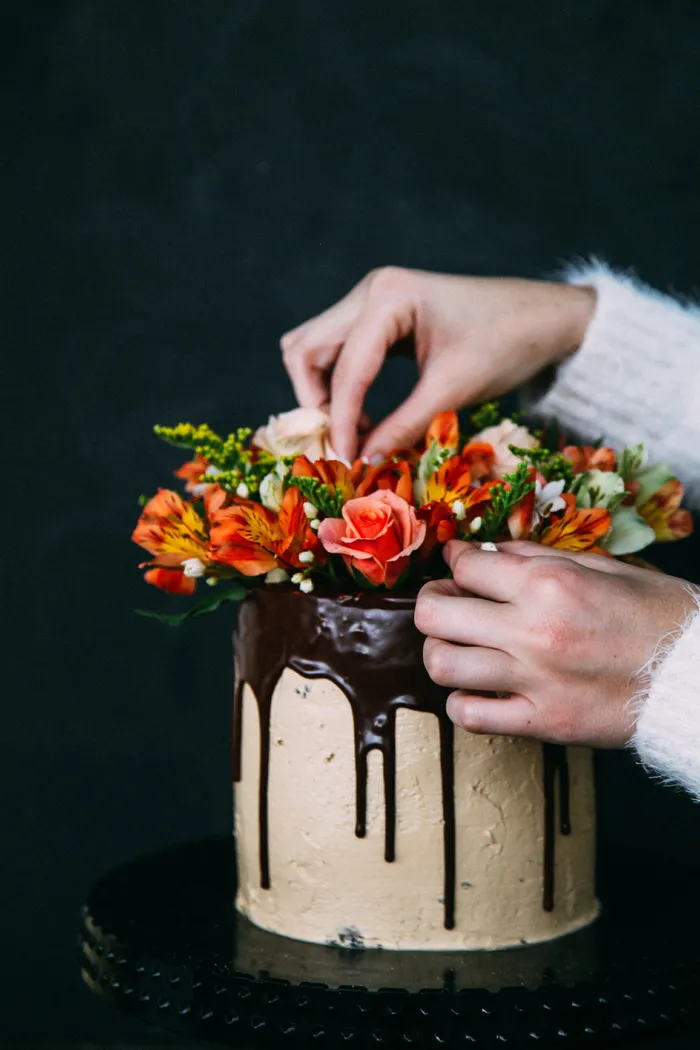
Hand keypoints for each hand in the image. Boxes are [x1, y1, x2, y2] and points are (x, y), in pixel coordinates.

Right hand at [281, 267, 595, 461]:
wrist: (547, 317)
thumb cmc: (508, 343)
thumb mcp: (454, 390)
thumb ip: (404, 426)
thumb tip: (362, 460)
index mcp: (389, 297)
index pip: (345, 368)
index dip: (340, 420)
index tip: (345, 461)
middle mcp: (371, 290)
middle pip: (305, 349)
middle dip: (315, 401)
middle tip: (340, 443)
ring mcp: (373, 299)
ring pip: (314, 348)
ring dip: (322, 392)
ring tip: (355, 431)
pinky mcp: (382, 315)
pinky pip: (338, 350)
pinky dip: (340, 384)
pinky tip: (367, 416)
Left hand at [414, 540, 697, 747]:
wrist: (697, 676)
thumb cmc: (659, 617)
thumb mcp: (605, 567)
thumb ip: (539, 557)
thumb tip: (489, 551)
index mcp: (549, 584)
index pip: (466, 565)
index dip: (456, 560)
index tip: (461, 564)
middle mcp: (533, 630)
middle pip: (434, 613)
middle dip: (431, 602)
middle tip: (446, 601)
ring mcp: (534, 680)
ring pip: (441, 664)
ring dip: (440, 650)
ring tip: (458, 645)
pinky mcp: (543, 722)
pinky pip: (470, 716)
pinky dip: (460, 702)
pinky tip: (476, 689)